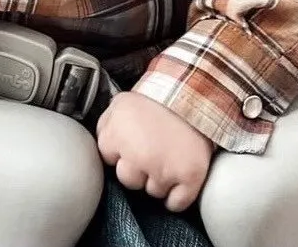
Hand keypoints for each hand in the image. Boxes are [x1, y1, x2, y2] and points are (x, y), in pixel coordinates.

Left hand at [96, 91, 213, 211]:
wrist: (193, 93)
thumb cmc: (155, 99)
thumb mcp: (121, 103)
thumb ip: (106, 126)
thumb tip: (104, 147)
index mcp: (117, 136)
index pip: (108, 158)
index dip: (120, 151)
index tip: (131, 142)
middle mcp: (137, 157)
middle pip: (129, 180)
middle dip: (138, 169)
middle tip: (151, 150)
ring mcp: (164, 170)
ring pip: (153, 191)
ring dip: (159, 179)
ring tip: (168, 155)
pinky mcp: (189, 179)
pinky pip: (175, 204)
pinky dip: (177, 196)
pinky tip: (178, 177)